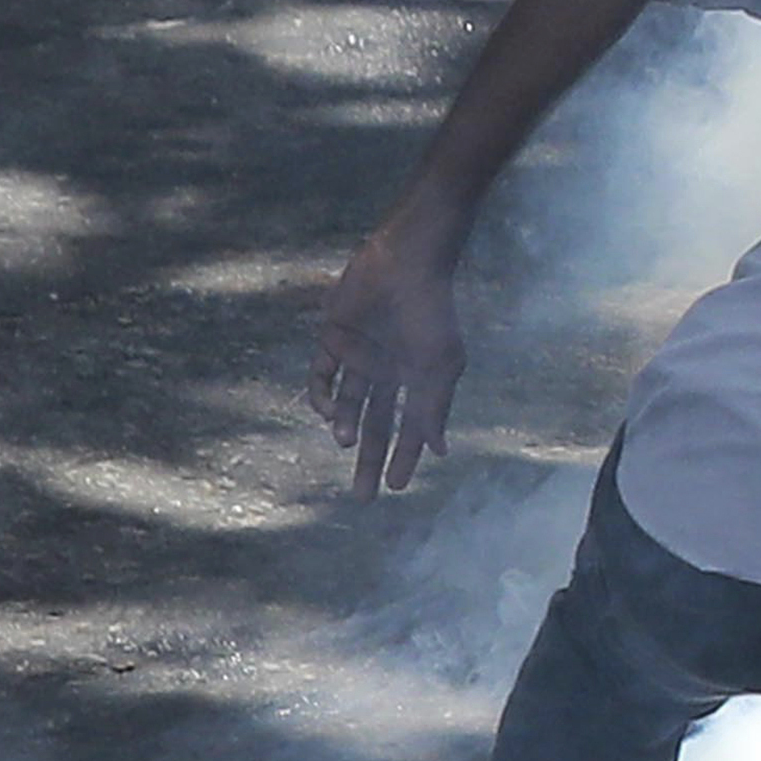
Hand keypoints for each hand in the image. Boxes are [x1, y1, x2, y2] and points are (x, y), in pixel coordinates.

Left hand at [310, 213, 468, 495]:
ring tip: (344, 440)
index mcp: (418, 380)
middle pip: (375, 425)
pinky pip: (321, 377)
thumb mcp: (439, 366)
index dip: (404, 458)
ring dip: (344, 425)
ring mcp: (359, 357)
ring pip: (347, 404)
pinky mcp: (333, 339)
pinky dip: (320, 396)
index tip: (395, 487)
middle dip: (369, 459)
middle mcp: (388, 374)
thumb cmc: (430, 313)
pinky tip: (326, 410)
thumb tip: (440, 452)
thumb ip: (435, 408)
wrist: (405, 264)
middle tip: (362, 496)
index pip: (410, 429)